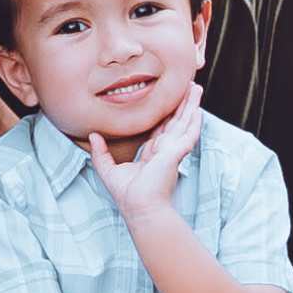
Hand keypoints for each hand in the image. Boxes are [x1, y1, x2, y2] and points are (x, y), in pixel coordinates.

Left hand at [81, 94, 200, 220]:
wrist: (140, 208)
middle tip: (187, 85)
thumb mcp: (108, 170)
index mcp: (153, 154)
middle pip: (176, 121)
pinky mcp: (176, 154)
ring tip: (196, 87)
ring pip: (185, 122)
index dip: (165, 113)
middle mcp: (165, 150)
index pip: (161, 128)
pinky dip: (194, 122)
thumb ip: (100, 152)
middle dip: (182, 103)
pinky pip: (189, 134)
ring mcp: (172, 151)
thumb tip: (93, 135)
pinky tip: (199, 109)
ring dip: (191, 105)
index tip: (167, 99)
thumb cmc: (128, 195)